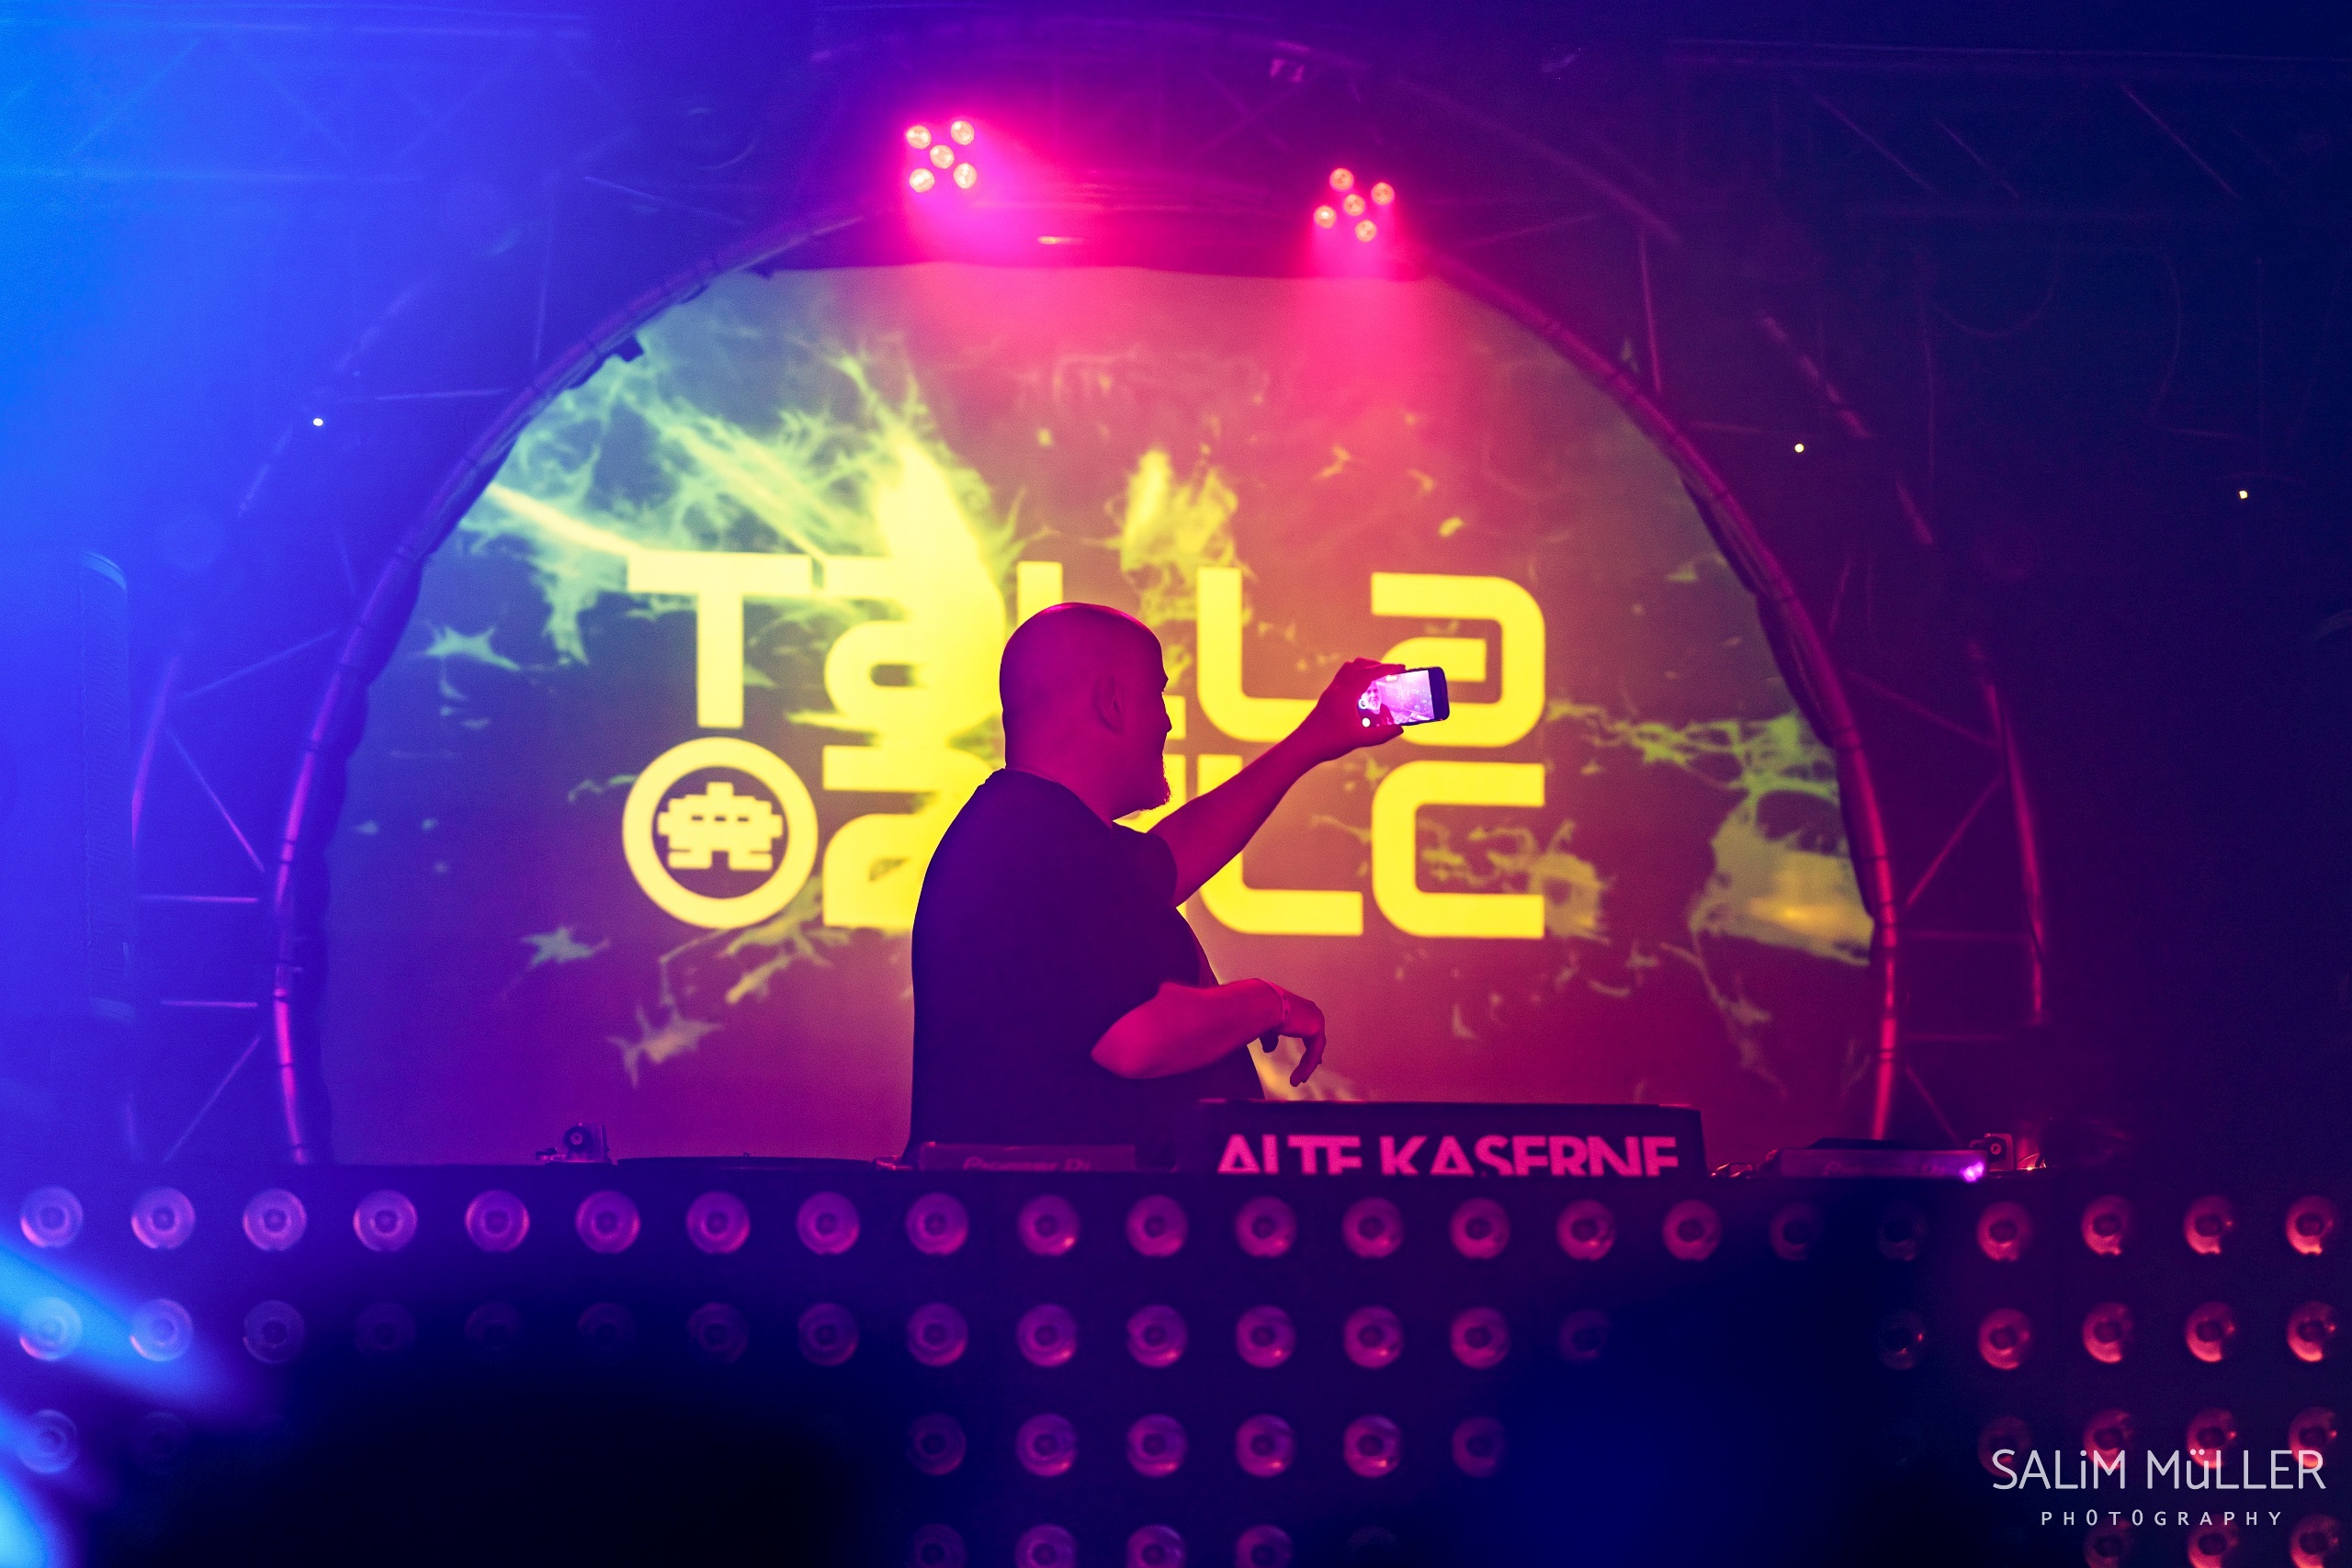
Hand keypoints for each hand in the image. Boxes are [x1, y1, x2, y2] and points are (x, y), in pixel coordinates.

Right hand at [1255, 983, 1328, 1087]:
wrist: (1263, 1005)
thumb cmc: (1261, 1013)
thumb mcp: (1267, 1030)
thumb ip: (1271, 1039)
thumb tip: (1268, 1050)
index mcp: (1300, 1008)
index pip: (1310, 1030)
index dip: (1310, 1046)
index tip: (1315, 1060)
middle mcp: (1311, 1011)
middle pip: (1315, 1040)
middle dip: (1314, 1056)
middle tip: (1312, 1070)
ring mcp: (1315, 1018)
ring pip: (1315, 1048)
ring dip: (1306, 1066)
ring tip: (1296, 1081)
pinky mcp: (1316, 1027)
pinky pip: (1314, 1052)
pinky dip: (1307, 1066)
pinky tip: (1300, 1077)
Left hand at [1289, 657, 1405, 764]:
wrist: (1303, 746)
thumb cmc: (1329, 742)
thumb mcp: (1360, 740)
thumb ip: (1382, 734)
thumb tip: (1399, 729)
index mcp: (1346, 693)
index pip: (1370, 672)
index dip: (1388, 668)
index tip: (1401, 668)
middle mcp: (1337, 688)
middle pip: (1359, 665)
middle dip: (1378, 666)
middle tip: (1392, 674)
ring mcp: (1330, 692)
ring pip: (1349, 669)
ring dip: (1365, 669)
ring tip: (1378, 680)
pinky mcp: (1327, 698)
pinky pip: (1343, 678)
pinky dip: (1356, 678)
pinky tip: (1363, 694)